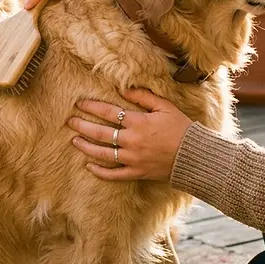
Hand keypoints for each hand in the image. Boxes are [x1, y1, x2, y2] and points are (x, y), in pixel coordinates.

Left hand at [68, 87, 193, 181]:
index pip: (108, 112)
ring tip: (74, 141)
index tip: (79, 103)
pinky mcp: (137, 172)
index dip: (92, 107)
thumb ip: (144, 97)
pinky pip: (114, 175)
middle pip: (100, 133)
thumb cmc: (181, 128)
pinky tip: (89, 166)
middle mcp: (132, 141)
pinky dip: (100, 172)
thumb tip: (123, 88)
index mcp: (138, 123)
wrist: (194, 156)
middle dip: (83, 126)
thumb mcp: (165, 107)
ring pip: (103, 154)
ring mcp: (133, 159)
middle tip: (70, 121)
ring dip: (86, 147)